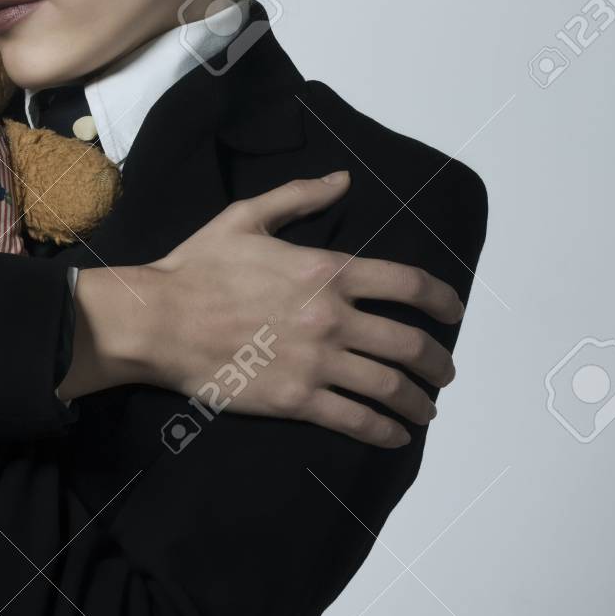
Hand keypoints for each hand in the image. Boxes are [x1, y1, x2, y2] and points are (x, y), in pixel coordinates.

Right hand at [62, 173, 463, 448]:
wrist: (160, 320)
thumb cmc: (198, 267)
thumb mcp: (245, 218)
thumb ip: (298, 197)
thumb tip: (342, 180)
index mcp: (327, 271)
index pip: (407, 284)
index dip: (443, 299)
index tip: (454, 313)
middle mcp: (333, 317)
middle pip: (410, 343)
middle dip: (438, 362)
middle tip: (443, 372)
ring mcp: (317, 362)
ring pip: (389, 386)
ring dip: (418, 401)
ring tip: (425, 408)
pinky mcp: (297, 400)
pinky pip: (356, 419)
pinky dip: (384, 430)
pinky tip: (394, 435)